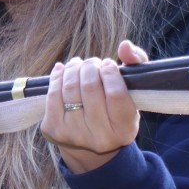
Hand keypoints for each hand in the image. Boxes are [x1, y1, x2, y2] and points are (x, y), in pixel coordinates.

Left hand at [41, 40, 148, 173]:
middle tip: (92, 63)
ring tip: (78, 64)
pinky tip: (63, 70)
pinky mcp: (54, 130)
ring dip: (73, 69)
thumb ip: (136, 64)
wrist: (88, 143)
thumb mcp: (132, 91)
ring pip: (69, 89)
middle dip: (90, 67)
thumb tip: (125, 45)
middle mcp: (100, 138)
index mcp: (124, 130)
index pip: (116, 94)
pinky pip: (52, 94)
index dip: (110, 73)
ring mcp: (74, 135)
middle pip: (90, 88)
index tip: (108, 64)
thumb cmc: (114, 109)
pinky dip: (57, 76)